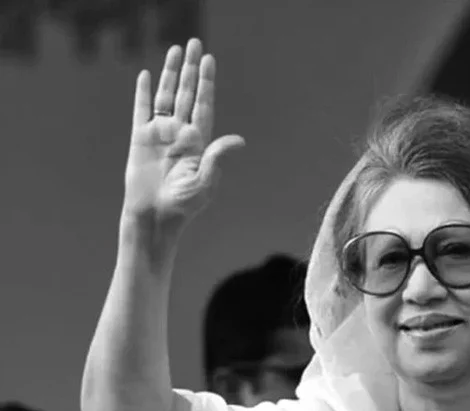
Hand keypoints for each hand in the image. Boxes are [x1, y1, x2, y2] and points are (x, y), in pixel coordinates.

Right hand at [122, 38, 244, 231]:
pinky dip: (144, 92)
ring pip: (166, 96)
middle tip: (194, 44)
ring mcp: (160, 134)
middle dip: (191, 69)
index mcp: (199, 142)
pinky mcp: (140, 138)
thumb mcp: (206, 182)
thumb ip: (218, 157)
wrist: (155, 216)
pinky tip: (147, 75)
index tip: (209, 60)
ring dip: (170, 73)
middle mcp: (181, 133)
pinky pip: (142, 109)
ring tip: (174, 50)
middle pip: (186, 93)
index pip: (204, 104)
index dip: (206, 82)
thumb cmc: (184, 205)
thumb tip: (239, 140)